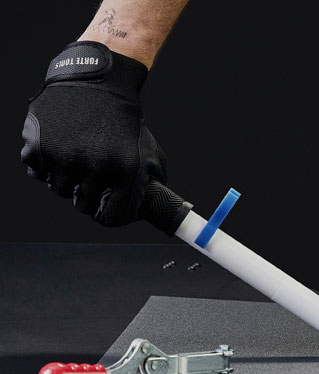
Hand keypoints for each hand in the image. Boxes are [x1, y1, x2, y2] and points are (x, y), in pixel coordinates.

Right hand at [20, 41, 166, 226]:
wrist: (97, 82)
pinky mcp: (39, 147)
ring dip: (67, 178)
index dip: (108, 214)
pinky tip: (59, 146)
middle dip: (87, 194)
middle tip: (91, 175)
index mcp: (124, 171)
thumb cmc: (123, 120)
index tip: (105, 207)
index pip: (112, 218)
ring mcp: (64, 157)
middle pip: (83, 206)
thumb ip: (151, 182)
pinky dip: (46, 164)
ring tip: (76, 156)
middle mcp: (94, 167)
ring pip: (60, 190)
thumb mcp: (148, 151)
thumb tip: (147, 209)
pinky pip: (38, 172)